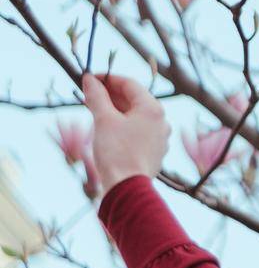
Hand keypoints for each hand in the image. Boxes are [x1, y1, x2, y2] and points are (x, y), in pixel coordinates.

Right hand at [82, 71, 170, 196]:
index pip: (129, 84)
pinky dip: (122, 126)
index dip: (107, 78)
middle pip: (133, 100)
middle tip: (89, 95)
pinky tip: (107, 130)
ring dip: (115, 110)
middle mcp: (161, 121)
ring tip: (95, 111)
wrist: (127, 188)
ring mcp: (160, 138)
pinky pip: (137, 132)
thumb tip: (89, 79)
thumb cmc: (117, 153)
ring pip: (135, 116)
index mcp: (153, 109)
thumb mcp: (103, 120)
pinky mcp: (154, 152)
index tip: (89, 79)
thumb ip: (96, 96)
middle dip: (110, 95)